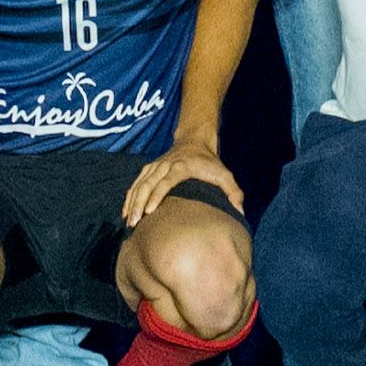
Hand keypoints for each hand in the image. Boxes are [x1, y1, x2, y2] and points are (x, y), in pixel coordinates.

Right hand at [126, 142, 240, 226]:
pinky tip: (124, 211)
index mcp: (180, 167)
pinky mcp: (149, 169)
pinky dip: (129, 197)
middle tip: (134, 223)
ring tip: (128, 221)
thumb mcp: (225, 175)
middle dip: (138, 204)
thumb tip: (240, 213)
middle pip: (147, 184)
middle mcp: (164, 166)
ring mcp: (154, 166)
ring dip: (131, 202)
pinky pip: (135, 183)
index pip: (165, 182)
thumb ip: (233, 192)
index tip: (149, 212)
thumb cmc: (210, 163)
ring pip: (138, 184)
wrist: (195, 141)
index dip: (156, 196)